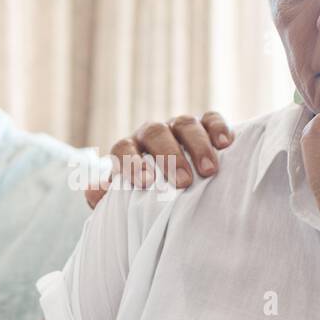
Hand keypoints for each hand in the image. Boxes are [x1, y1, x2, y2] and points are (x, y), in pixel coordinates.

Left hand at [85, 111, 234, 208]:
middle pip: (155, 133)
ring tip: (209, 171)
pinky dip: (218, 128)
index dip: (131, 164)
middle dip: (170, 157)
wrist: (174, 187)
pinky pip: (210, 118)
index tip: (145, 184)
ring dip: (198, 146)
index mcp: (128, 149)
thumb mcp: (127, 201)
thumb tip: (93, 190)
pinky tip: (227, 144)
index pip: (122, 149)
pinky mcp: (204, 125)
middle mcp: (151, 134)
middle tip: (184, 182)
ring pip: (185, 124)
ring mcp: (177, 127)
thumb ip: (109, 197)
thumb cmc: (148, 198)